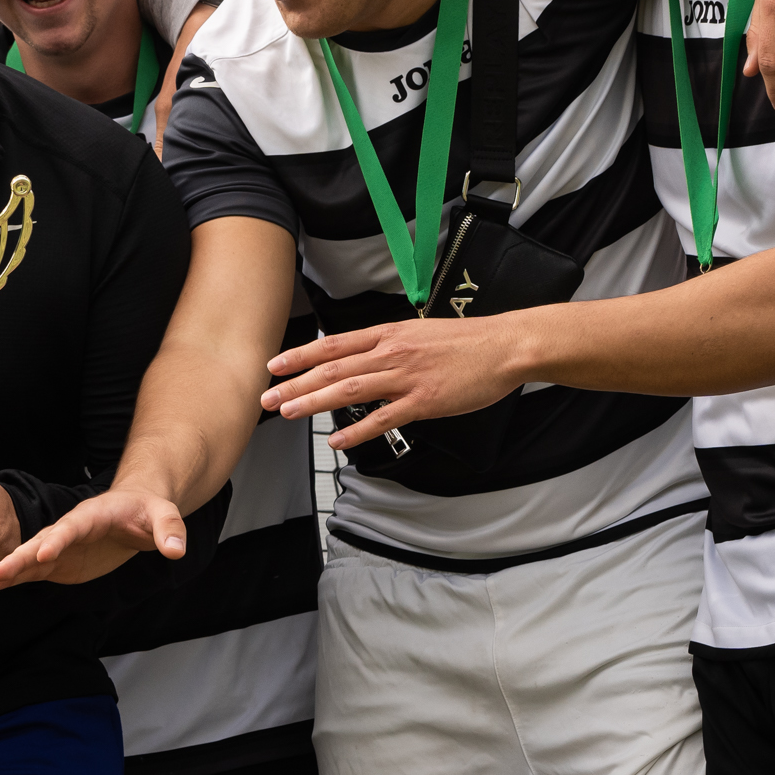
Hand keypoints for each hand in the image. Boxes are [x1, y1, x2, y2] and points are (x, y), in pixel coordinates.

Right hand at [0, 486, 189, 591]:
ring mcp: (59, 547)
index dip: (58, 540)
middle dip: (20, 557)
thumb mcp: (164, 514)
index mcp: (91, 515)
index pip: (72, 527)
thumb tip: (177, 550)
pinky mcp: (56, 563)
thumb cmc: (147, 510)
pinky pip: (30, 571)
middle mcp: (68, 529)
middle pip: (40, 543)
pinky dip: (9, 578)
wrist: (134, 510)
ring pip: (29, 558)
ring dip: (6, 570)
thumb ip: (170, 529)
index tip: (43, 553)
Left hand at [264, 315, 527, 449]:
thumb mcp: (419, 333)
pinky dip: (357, 431)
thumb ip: (390, 345)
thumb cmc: (467, 342)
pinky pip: (383, 418)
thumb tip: (364, 356)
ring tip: (289, 413)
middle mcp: (391, 353)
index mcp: (389, 334)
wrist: (504, 345)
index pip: (334, 344)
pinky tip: (337, 442)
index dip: (301, 355)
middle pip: (333, 368)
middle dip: (296, 383)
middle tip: (269, 397)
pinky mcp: (424, 401)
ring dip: (315, 403)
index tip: (275, 365)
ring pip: (350, 390)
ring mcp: (407, 377)